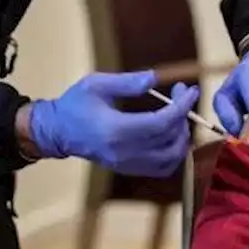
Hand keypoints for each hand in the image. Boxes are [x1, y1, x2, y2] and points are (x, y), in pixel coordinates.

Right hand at [29, 72, 197, 176]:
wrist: (57, 132)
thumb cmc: (75, 104)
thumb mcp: (96, 84)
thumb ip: (127, 82)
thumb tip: (155, 78)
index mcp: (116, 130)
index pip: (161, 124)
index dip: (181, 107)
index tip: (191, 90)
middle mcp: (125, 152)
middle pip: (170, 140)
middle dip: (183, 115)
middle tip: (180, 94)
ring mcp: (127, 164)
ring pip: (171, 158)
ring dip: (182, 136)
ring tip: (177, 114)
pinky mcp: (129, 169)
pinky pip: (162, 167)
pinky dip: (174, 152)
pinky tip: (171, 133)